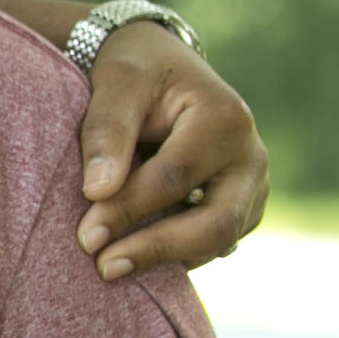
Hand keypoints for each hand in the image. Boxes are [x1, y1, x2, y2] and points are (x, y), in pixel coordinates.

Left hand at [72, 22, 265, 281]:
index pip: (175, 177)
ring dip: (165, 260)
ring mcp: (254, 186)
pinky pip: (214, 244)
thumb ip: (107, 133)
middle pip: (216, 222)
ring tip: (110, 266)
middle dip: (157, 250)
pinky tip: (133, 257)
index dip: (129, 210)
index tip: (85, 237)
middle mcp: (251, 156)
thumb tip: (97, 193)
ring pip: (219, 241)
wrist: (162, 70)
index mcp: (225, 119)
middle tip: (104, 268)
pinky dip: (175, 255)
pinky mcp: (242, 208)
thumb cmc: (136, 73)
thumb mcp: (116, 86)